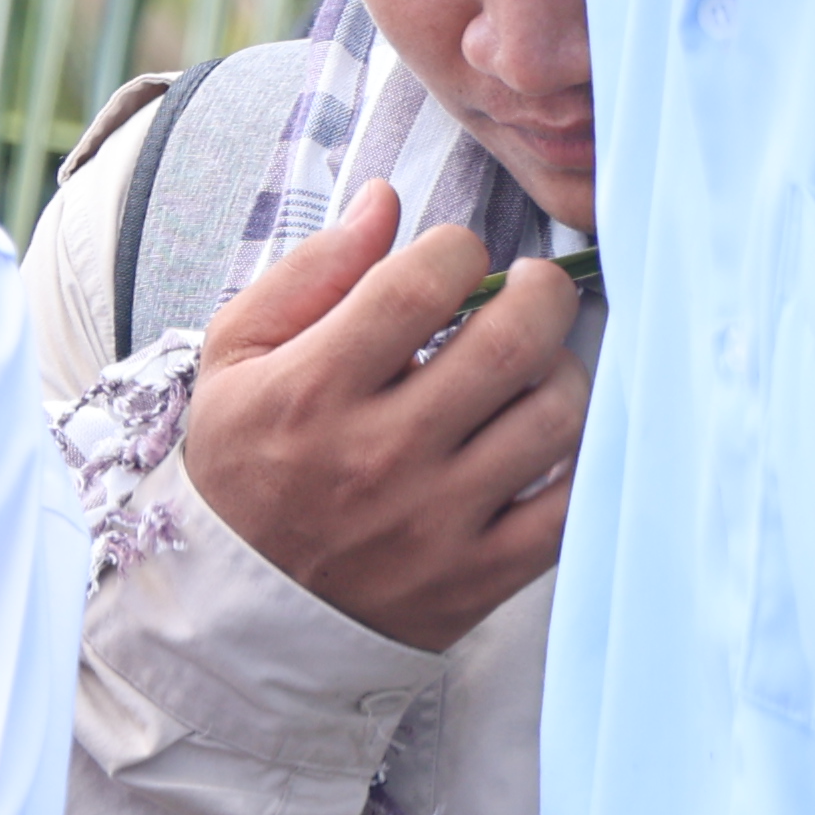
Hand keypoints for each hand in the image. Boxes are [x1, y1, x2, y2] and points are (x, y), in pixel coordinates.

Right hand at [183, 183, 593, 652]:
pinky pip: (572, 504)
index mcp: (312, 389)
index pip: (423, 283)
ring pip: (555, 414)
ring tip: (533, 369)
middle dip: (542, 291)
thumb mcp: (235, 360)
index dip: (456, 249)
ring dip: (560, 372)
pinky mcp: (478, 575)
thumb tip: (386, 200)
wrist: (239, 613)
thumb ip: (309, 274)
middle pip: (513, 339)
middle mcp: (379, 452)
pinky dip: (578, 459)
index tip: (453, 261)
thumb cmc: (242, 468)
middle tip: (532, 290)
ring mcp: (436, 519)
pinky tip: (545, 439)